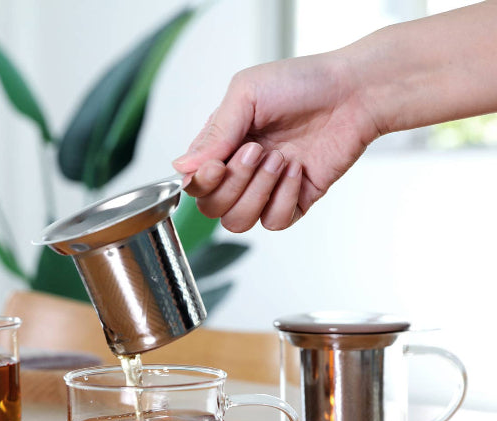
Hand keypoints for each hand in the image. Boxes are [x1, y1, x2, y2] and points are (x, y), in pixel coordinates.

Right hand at [172, 55, 380, 231]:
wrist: (353, 93)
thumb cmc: (301, 84)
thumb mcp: (246, 95)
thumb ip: (214, 134)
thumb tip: (181, 167)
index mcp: (222, 147)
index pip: (194, 185)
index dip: (201, 183)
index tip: (217, 164)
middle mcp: (239, 172)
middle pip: (212, 208)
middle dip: (234, 182)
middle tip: (258, 149)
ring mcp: (265, 190)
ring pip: (238, 222)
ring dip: (258, 192)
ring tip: (280, 159)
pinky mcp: (292, 202)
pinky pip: (273, 222)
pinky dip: (283, 198)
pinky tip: (297, 170)